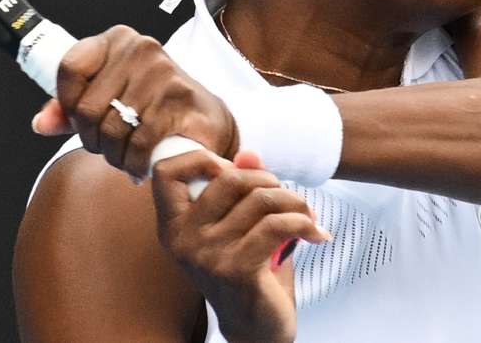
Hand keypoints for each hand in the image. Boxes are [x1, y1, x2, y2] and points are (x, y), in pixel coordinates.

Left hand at [30, 25, 238, 179]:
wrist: (206, 116)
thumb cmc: (152, 105)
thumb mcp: (108, 97)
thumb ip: (70, 109)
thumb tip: (41, 124)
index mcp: (117, 40)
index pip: (69, 68)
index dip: (66, 104)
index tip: (79, 121)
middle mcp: (140, 48)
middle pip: (87, 108)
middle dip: (92, 139)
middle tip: (107, 148)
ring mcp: (163, 72)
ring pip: (112, 130)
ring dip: (114, 155)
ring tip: (124, 157)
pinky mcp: (182, 99)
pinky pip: (139, 142)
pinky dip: (134, 162)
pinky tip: (139, 165)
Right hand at [151, 149, 330, 342]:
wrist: (255, 327)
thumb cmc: (246, 271)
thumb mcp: (237, 225)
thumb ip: (240, 188)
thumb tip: (249, 154)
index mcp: (173, 227)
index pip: (165, 173)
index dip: (198, 159)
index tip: (229, 170)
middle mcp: (184, 240)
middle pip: (229, 179)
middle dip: (267, 179)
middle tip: (284, 195)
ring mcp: (208, 255)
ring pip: (261, 200)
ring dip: (294, 201)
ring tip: (306, 213)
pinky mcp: (237, 269)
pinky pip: (278, 224)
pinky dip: (303, 221)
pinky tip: (315, 232)